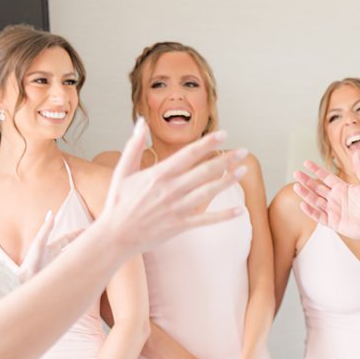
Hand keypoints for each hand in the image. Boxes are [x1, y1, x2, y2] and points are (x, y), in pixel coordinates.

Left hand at [15, 211, 85, 283]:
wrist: (27, 281)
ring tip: (92, 251)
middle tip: (94, 238)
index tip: (88, 229)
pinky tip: (85, 266)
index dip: (77, 233)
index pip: (68, 237)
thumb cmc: (31, 262)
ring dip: (81, 253)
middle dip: (81, 241)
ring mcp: (58, 265)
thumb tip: (51, 213)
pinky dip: (79, 264)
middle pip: (72, 246)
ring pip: (73, 256)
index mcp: (52, 247)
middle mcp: (56, 255)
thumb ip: (47, 229)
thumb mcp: (40, 243)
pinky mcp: (60, 274)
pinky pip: (73, 267)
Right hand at [99, 119, 246, 255]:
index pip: (189, 154)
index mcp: (159, 174)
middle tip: (244, 151)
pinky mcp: (180, 225)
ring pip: (208, 192)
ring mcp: (177, 208)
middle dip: (226, 160)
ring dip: (228, 181)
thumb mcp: (123, 171)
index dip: (208, 143)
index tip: (224, 134)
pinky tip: (239, 210)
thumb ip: (134, 145)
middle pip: (205, 171)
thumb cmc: (118, 202)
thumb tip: (141, 122)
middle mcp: (171, 189)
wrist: (115, 236)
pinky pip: (206, 220)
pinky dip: (223, 215)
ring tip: (244, 170)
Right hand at [292, 157, 359, 243]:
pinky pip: (319, 216)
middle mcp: (336, 198)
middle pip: (317, 188)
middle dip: (306, 181)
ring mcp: (334, 210)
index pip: (326, 177)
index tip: (306, 163)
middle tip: (296, 173)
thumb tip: (356, 152)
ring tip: (296, 186)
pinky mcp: (333, 222)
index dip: (316, 170)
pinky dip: (311, 211)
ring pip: (315, 201)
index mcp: (343, 188)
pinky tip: (303, 204)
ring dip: (306, 194)